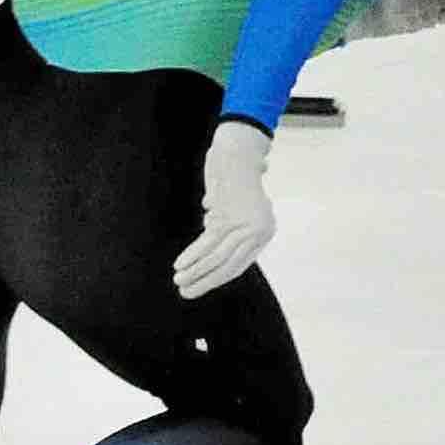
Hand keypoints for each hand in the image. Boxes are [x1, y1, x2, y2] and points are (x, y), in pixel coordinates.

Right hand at [172, 117, 275, 296]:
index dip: (219, 277)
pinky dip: (192, 256)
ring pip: (217, 257)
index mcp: (264, 231)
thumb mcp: (240, 206)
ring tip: (180, 283)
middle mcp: (258, 231)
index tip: (202, 286)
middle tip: (187, 293)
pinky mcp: (227, 216)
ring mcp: (243, 224)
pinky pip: (208, 242)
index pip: (240, 263)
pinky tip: (180, 266)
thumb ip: (229, 225)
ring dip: (196, 272)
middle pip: (229, 264)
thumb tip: (210, 237)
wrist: (238, 151)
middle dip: (206, 281)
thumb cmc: (237, 178)